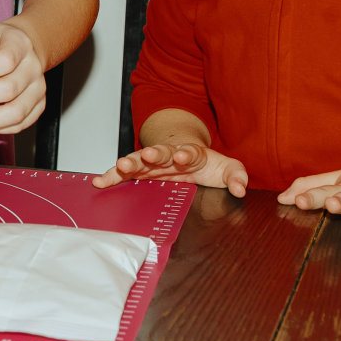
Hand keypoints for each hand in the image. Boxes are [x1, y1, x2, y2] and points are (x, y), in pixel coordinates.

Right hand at [91, 142, 248, 195]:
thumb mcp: (226, 168)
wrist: (189, 155)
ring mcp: (152, 162)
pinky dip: (111, 176)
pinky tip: (99, 182)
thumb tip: (241, 189)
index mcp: (191, 153)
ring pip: (138, 159)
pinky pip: (123, 173)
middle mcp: (168, 154)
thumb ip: (237, 176)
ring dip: (130, 162)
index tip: (181, 156)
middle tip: (147, 154)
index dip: (184, 153)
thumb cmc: (207, 164)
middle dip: (153, 153)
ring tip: (120, 166)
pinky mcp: (140, 171)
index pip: (188, 151)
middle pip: (159, 152)